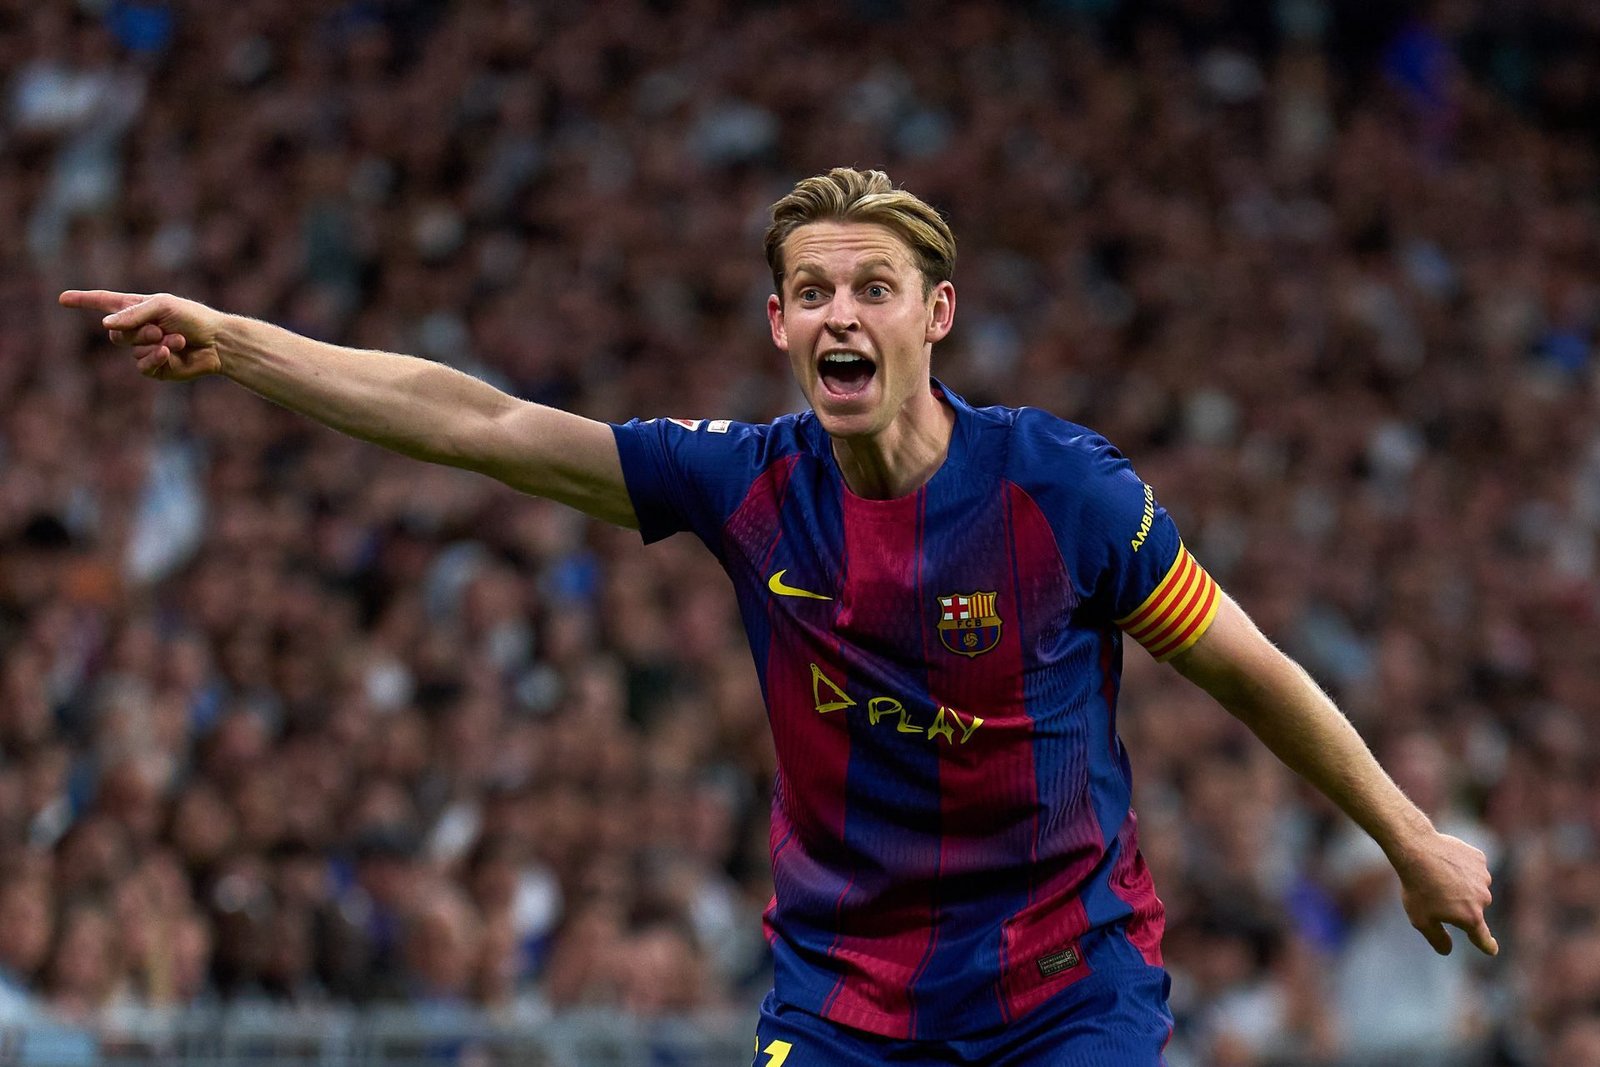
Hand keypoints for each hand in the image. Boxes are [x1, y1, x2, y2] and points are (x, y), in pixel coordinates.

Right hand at [59, 290, 225, 380]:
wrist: (218, 342)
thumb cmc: (193, 318)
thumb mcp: (162, 306)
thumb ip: (133, 313)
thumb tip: (105, 325)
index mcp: (137, 309)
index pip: (103, 303)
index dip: (83, 301)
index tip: (62, 299)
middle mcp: (137, 329)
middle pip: (116, 334)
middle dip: (138, 331)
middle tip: (160, 329)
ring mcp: (144, 349)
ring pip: (131, 350)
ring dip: (154, 343)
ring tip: (177, 339)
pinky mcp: (155, 368)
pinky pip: (142, 365)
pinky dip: (155, 358)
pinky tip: (170, 352)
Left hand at [1396, 831, 1497, 956]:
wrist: (1416, 849)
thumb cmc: (1417, 887)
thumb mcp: (1421, 920)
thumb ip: (1437, 939)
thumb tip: (1447, 950)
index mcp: (1471, 918)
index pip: (1482, 938)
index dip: (1486, 945)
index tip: (1491, 949)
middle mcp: (1483, 899)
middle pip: (1472, 908)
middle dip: (1457, 905)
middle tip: (1434, 893)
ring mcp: (1483, 877)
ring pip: (1473, 887)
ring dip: (1460, 885)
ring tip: (1437, 875)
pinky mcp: (1479, 859)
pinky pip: (1472, 868)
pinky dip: (1462, 867)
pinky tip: (1446, 861)